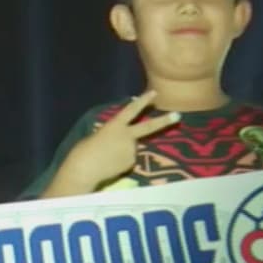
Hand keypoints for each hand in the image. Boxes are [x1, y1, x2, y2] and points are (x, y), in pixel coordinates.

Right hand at [55, 90, 180, 191]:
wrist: (84, 169)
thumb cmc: (84, 151)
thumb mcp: (97, 136)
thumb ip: (110, 134)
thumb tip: (117, 139)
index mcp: (115, 125)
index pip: (132, 110)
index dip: (143, 100)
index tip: (154, 93)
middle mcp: (127, 136)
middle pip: (149, 127)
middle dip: (165, 121)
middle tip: (178, 116)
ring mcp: (131, 150)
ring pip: (131, 149)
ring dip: (122, 152)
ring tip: (106, 158)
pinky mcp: (131, 163)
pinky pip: (127, 161)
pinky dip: (120, 163)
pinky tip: (109, 166)